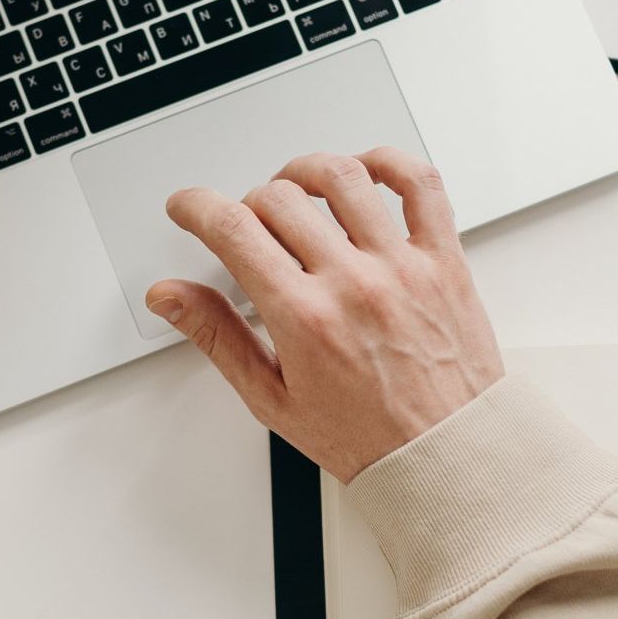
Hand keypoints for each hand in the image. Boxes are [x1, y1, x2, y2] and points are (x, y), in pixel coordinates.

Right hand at [145, 149, 503, 482]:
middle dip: (247, 204)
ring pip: (344, 177)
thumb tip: (170, 297)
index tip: (188, 207)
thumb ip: (217, 337)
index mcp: (304, 318)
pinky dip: (391, 162)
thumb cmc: (367, 437)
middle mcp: (353, 284)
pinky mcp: (444, 260)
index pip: (233, 230)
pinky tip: (367, 173)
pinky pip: (421, 186)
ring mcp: (402, 266)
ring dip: (306, 172)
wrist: (447, 456)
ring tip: (296, 190)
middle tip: (248, 226)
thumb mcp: (273, 399)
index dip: (196, 207)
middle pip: (279, 198)